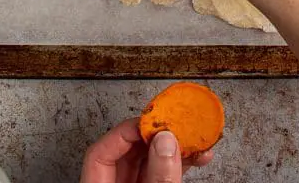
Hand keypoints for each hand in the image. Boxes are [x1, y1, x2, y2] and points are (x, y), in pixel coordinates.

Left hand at [80, 118, 212, 182]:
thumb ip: (158, 179)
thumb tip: (166, 141)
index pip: (100, 152)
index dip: (126, 132)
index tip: (152, 122)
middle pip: (127, 153)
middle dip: (156, 136)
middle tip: (177, 124)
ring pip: (148, 163)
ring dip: (174, 148)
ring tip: (196, 137)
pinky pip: (162, 175)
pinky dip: (179, 164)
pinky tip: (197, 156)